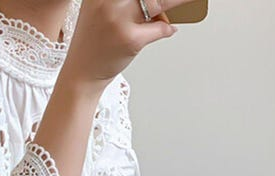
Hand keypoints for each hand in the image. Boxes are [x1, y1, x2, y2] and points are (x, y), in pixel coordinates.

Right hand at [61, 0, 189, 88]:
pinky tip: (170, 29)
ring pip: (156, 3)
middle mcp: (107, 1)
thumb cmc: (95, 42)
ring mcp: (119, 20)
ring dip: (177, 1)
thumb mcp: (101, 11)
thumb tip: (156, 5)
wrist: (83, 70)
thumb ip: (123, 3)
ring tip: (190, 2)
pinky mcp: (131, 39)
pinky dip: (167, 28)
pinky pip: (159, 28)